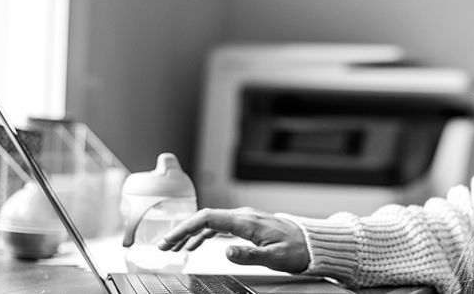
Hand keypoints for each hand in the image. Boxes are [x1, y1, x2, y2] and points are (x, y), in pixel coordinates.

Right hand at [156, 207, 309, 271]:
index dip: (185, 227)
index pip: (208, 218)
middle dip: (181, 231)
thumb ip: (249, 255)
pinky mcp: (247, 224)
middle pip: (204, 218)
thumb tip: (225, 251)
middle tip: (162, 246)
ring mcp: (245, 219)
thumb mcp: (274, 257)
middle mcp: (243, 216)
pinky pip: (219, 226)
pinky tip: (195, 244)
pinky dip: (203, 234)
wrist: (311, 243)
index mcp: (247, 222)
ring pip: (210, 222)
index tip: (169, 239)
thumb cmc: (296, 250)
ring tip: (173, 247)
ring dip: (190, 233)